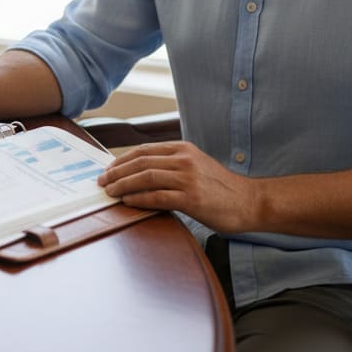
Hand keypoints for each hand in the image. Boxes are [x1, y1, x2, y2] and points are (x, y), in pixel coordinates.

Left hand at [97, 141, 258, 233]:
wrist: (249, 202)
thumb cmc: (222, 188)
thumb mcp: (197, 166)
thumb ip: (173, 165)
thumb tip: (143, 173)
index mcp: (184, 149)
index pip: (144, 151)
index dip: (122, 160)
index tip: (108, 169)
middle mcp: (184, 160)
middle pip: (141, 162)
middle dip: (117, 172)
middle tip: (102, 182)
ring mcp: (188, 178)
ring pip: (146, 177)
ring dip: (123, 185)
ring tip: (110, 192)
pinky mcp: (191, 198)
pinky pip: (158, 197)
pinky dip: (139, 199)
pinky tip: (128, 202)